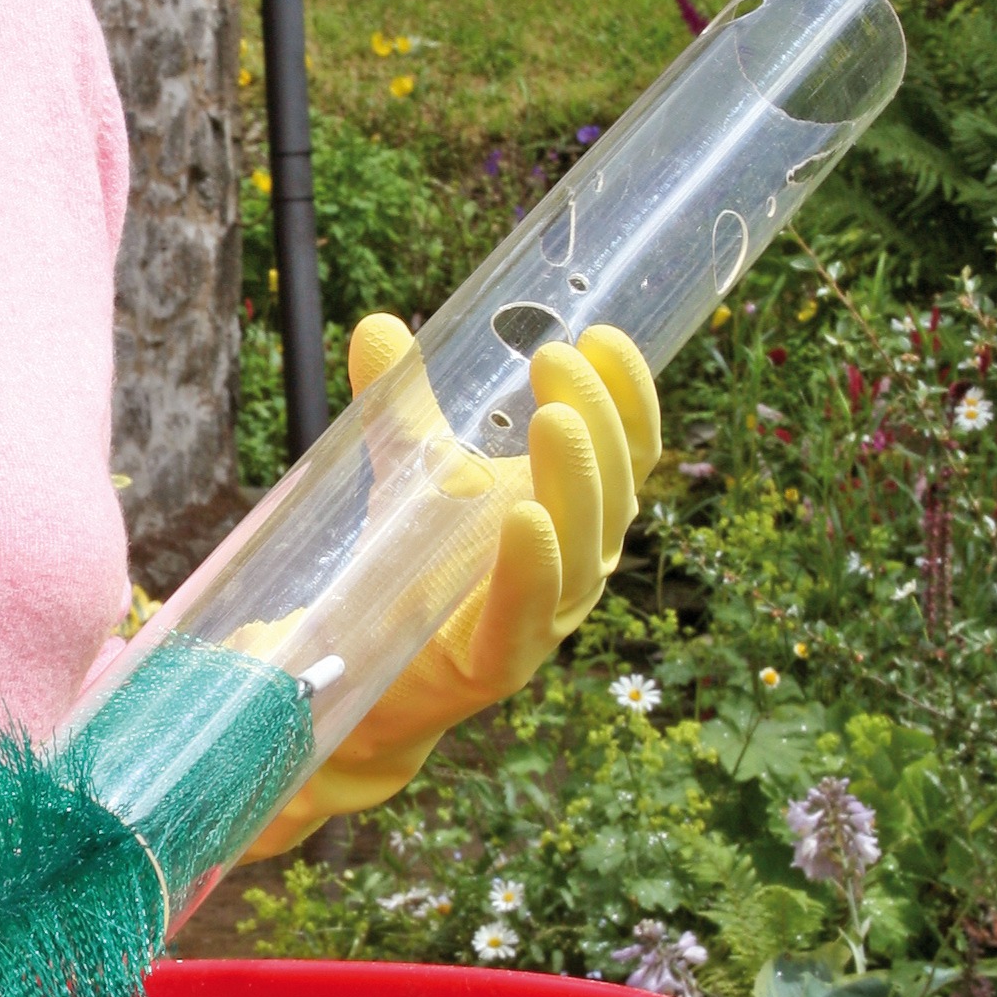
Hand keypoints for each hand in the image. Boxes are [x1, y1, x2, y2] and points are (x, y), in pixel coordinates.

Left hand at [245, 313, 658, 858]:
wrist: (366, 672)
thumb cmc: (414, 568)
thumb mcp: (411, 476)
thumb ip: (400, 405)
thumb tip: (377, 323)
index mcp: (579, 512)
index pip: (630, 448)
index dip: (627, 393)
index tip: (598, 333)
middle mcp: (580, 564)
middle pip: (614, 489)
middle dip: (595, 419)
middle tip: (555, 359)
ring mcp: (546, 619)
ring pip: (585, 548)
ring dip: (575, 480)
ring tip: (551, 421)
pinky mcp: (499, 663)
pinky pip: (527, 613)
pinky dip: (532, 565)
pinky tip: (525, 518)